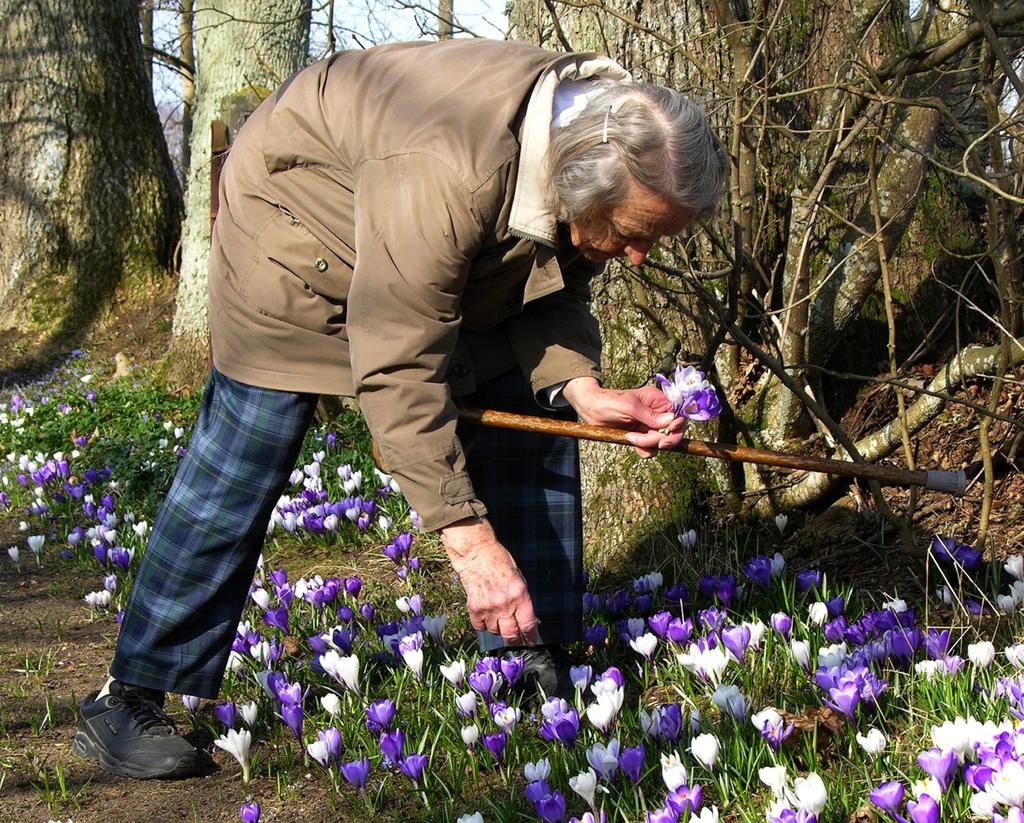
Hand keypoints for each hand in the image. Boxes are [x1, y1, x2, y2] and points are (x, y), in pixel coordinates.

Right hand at [440, 517, 540, 644]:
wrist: (477, 554)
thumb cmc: (500, 562)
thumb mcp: (519, 579)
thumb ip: (523, 600)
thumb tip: (531, 619)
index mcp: (520, 596)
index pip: (528, 625)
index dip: (531, 637)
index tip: (532, 641)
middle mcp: (505, 605)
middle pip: (511, 634)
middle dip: (515, 640)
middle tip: (516, 640)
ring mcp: (488, 608)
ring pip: (495, 632)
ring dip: (498, 629)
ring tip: (499, 620)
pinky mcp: (474, 608)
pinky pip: (480, 627)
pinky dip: (484, 625)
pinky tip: (486, 617)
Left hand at [563, 377, 685, 457]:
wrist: (590, 410)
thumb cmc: (608, 401)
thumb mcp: (629, 406)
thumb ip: (649, 415)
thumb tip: (671, 420)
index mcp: (657, 400)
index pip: (678, 414)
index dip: (677, 426)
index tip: (669, 432)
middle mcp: (656, 414)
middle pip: (673, 431)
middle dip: (664, 439)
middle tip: (657, 443)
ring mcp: (649, 426)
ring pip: (661, 442)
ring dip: (649, 444)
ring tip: (631, 438)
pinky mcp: (641, 437)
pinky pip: (650, 449)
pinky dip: (644, 450)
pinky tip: (631, 443)